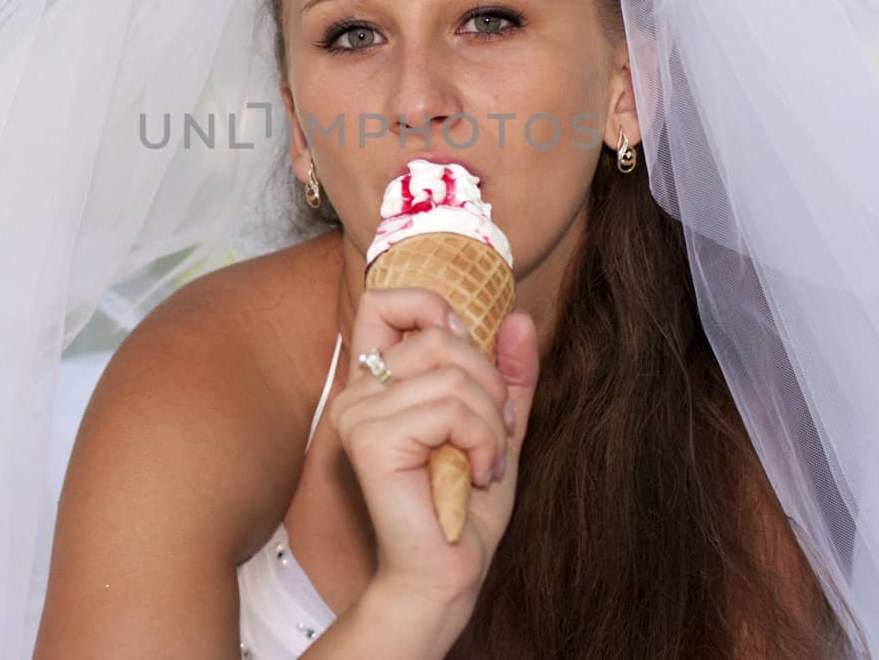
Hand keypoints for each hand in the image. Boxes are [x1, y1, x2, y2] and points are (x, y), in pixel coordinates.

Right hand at [329, 286, 540, 618]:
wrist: (446, 576)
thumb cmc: (465, 508)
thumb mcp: (498, 427)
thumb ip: (508, 375)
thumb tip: (521, 318)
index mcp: (376, 384)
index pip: (384, 301)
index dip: (433, 309)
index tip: (467, 356)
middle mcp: (356, 393)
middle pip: (439, 338)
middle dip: (488, 385)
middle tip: (492, 436)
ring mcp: (357, 415)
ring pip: (452, 375)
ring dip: (490, 423)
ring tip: (485, 463)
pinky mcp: (371, 441)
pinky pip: (450, 408)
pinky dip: (483, 441)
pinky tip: (477, 474)